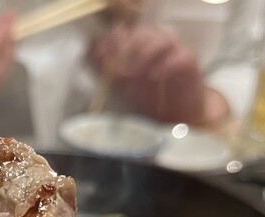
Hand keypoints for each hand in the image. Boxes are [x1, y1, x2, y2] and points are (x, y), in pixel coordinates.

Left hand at [92, 24, 228, 125]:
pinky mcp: (189, 62)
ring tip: (134, 76)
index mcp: (139, 46)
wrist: (177, 115)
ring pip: (162, 41)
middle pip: (142, 34)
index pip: (125, 33)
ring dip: (144, 56)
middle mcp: (157, 43)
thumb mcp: (126, 87)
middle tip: (119, 73)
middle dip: (127, 51)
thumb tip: (95, 55)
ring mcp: (175, 50)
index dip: (112, 43)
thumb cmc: (150, 98)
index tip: (101, 58)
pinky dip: (165, 65)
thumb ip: (112, 71)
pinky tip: (153, 77)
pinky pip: (179, 57)